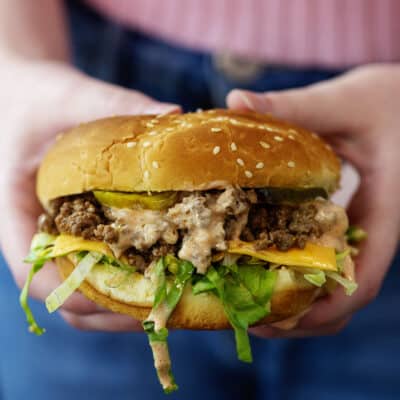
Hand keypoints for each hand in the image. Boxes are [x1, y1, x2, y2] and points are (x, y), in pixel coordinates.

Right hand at [0, 60, 179, 331]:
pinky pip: (100, 266)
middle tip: (160, 303)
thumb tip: (174, 113)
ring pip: (84, 290)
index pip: (30, 272)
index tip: (118, 295)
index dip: (71, 293)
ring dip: (123, 302)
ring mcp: (59, 236)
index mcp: (14, 210)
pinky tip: (164, 267)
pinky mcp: (79, 230)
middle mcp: (37, 233)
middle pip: (63, 296)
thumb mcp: (66, 96)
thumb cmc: (35, 98)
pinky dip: (128, 277)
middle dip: (109, 309)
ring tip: (169, 295)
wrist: (28, 97)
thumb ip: (112, 103)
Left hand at [227, 64, 399, 337]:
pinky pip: (327, 257)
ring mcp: (362, 227)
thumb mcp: (346, 101)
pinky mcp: (348, 218)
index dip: (325, 309)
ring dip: (298, 300)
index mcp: (386, 210)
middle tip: (252, 317)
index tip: (279, 320)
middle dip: (301, 316)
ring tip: (251, 300)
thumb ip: (296, 106)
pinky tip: (263, 262)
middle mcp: (374, 228)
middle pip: (346, 295)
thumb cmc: (392, 100)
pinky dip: (298, 270)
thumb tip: (236, 102)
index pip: (365, 277)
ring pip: (336, 282)